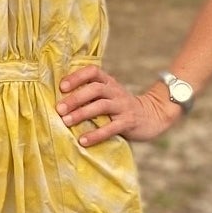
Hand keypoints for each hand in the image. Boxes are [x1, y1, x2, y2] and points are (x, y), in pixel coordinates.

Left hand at [58, 65, 177, 145]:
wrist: (152, 116)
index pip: (93, 72)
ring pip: (101, 106)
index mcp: (109, 82)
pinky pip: (111, 128)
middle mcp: (115, 91)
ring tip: (66, 122)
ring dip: (82, 113)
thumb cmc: (120, 107)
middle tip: (59, 109)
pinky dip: (96, 134)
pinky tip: (83, 141)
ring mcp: (123, 106)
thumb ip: (90, 94)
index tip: (62, 87)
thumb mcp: (108, 94)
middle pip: (95, 89)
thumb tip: (60, 100)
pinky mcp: (128, 122)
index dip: (77, 77)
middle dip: (75, 98)